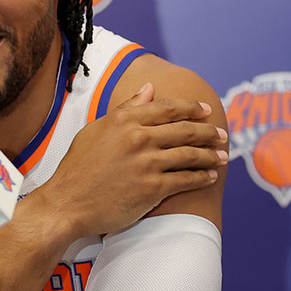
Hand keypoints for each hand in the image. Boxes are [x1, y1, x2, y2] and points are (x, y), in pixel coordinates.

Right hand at [26, 82, 224, 239]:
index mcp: (124, 120)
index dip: (191, 108)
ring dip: (210, 155)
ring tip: (222, 156)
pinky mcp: (152, 189)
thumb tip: (149, 88)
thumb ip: (125, 108)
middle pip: (184, 130)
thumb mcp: (96, 130)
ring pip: (189, 155)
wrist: (67, 203)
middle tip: (222, 134)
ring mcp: (146, 163)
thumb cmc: (78, 167)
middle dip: (208, 132)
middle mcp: (138, 138)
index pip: (167, 108)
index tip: (206, 110)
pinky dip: (201, 177)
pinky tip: (210, 176)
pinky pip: (185, 180)